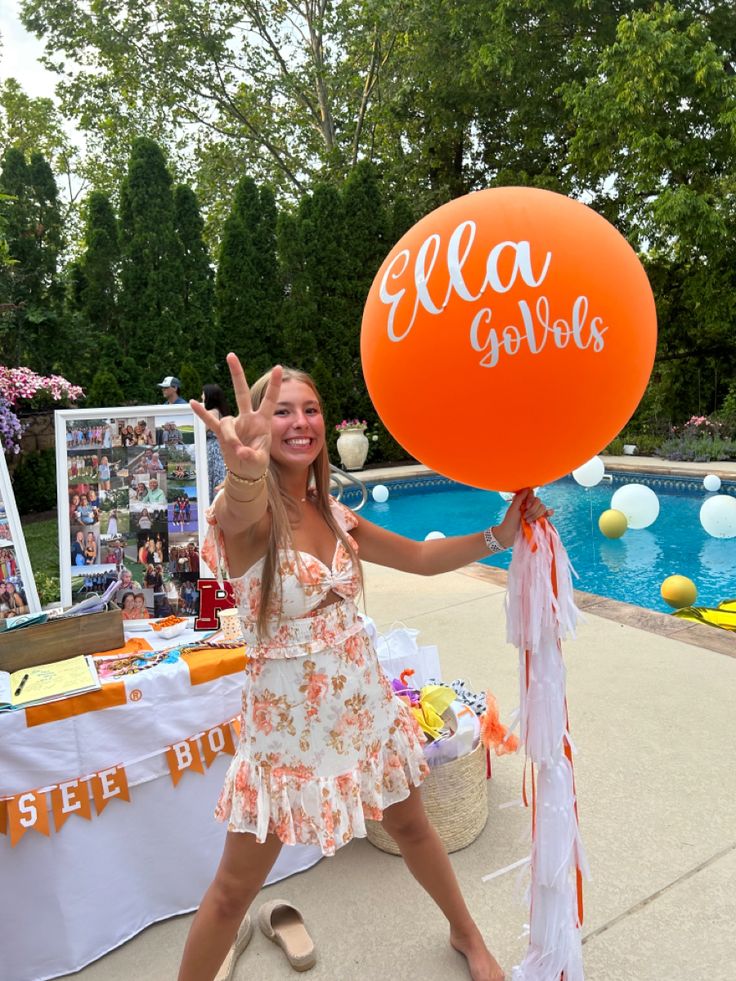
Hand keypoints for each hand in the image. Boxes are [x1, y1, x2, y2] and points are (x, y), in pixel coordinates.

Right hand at [190, 354, 281, 479]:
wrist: (245, 472)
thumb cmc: (256, 464)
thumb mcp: (259, 461)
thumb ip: (250, 455)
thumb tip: (239, 451)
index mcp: (262, 422)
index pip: (269, 400)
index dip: (274, 385)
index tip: (278, 367)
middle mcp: (248, 418)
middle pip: (241, 393)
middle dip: (237, 375)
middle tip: (231, 355)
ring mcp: (234, 424)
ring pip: (226, 423)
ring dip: (230, 437)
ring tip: (236, 451)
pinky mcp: (222, 433)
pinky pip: (210, 421)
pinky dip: (202, 413)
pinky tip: (192, 403)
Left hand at [493, 488, 553, 547]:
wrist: (511, 534)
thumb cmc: (509, 521)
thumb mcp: (513, 508)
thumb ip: (520, 498)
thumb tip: (528, 488)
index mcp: (523, 501)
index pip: (532, 494)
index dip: (531, 500)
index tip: (526, 507)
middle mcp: (530, 505)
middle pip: (538, 501)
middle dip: (532, 510)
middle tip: (524, 517)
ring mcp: (535, 512)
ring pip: (543, 508)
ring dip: (536, 515)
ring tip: (528, 521)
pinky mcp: (539, 519)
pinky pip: (547, 514)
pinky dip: (549, 513)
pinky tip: (549, 513)